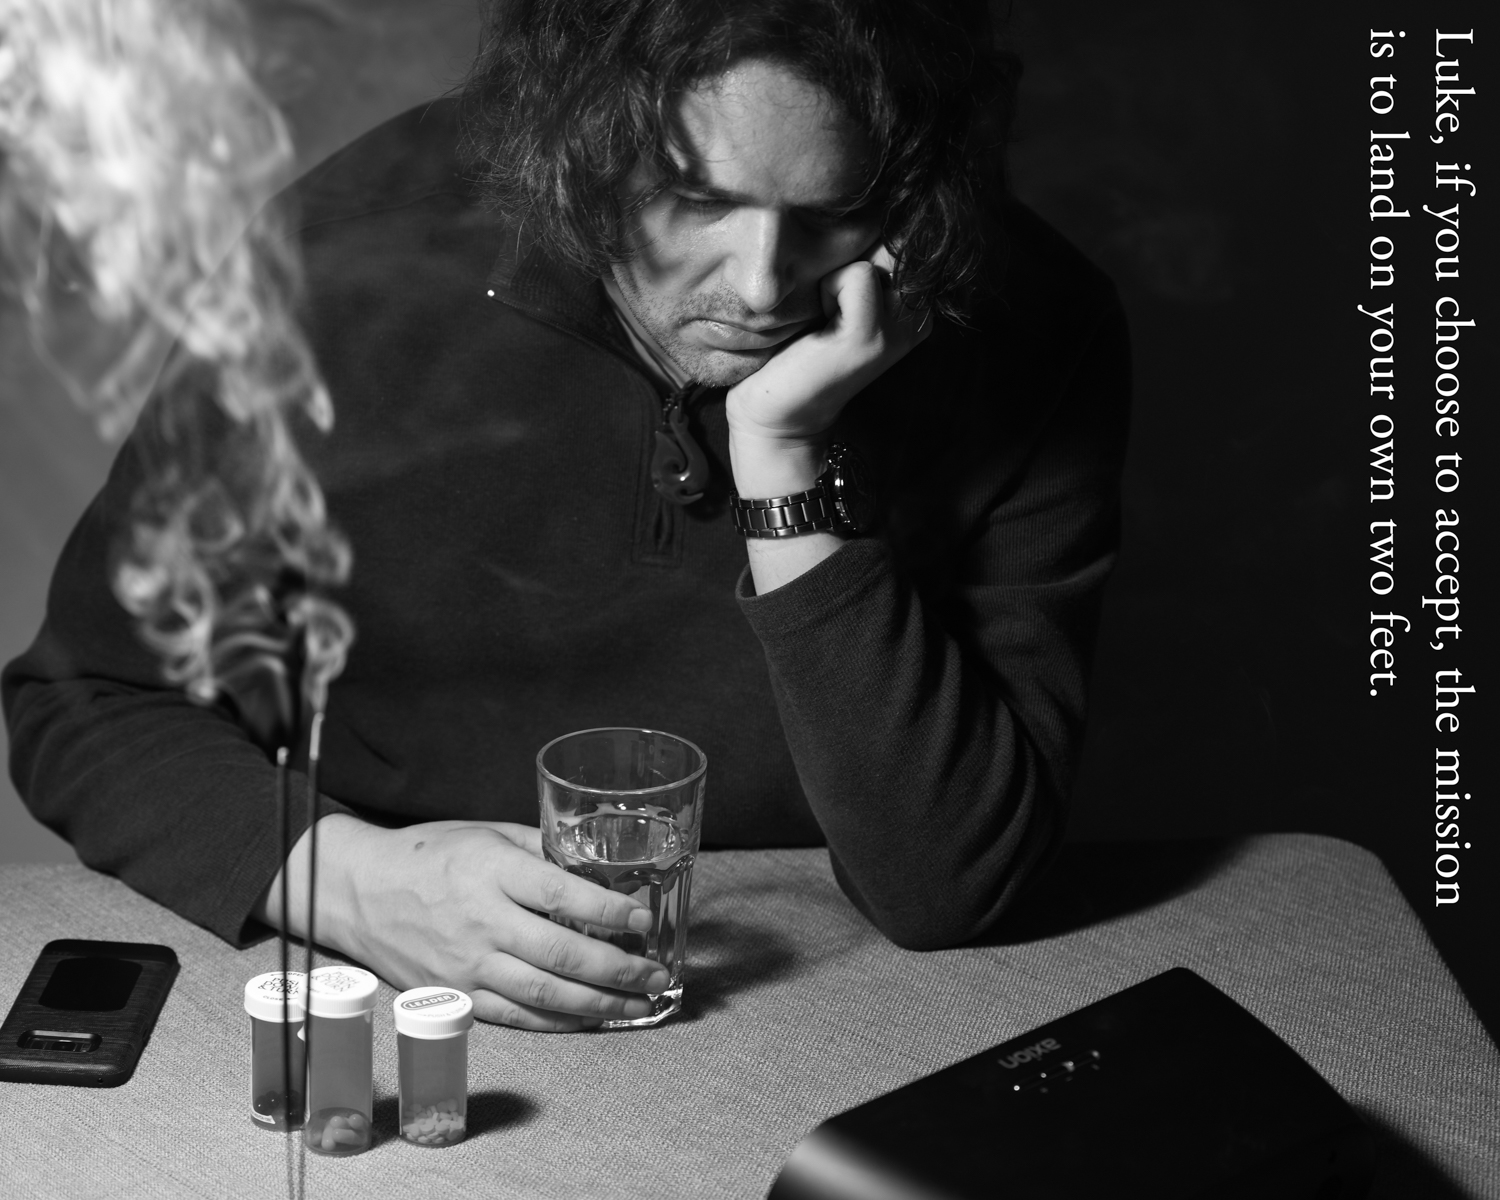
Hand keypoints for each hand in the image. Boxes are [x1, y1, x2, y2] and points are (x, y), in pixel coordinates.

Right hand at [259, 814, 670, 1030]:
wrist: (357, 891)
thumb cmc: (427, 854)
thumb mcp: (486, 833)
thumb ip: (540, 849)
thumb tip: (595, 864)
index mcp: (491, 871)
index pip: (562, 894)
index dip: (609, 911)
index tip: (643, 919)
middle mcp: (481, 921)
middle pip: (561, 952)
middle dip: (618, 968)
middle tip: (656, 974)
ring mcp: (466, 965)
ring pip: (543, 993)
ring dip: (599, 1003)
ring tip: (638, 1004)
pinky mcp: (454, 995)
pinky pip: (514, 1016)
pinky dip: (557, 1022)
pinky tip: (591, 1019)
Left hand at [725, 244, 932, 450]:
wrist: (776, 408)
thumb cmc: (796, 343)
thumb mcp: (837, 290)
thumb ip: (863, 253)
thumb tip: (875, 202)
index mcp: (916, 301)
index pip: (905, 230)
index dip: (866, 238)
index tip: (837, 283)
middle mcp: (918, 313)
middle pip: (895, 236)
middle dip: (854, 251)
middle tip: (828, 300)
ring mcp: (900, 326)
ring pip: (878, 252)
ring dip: (838, 271)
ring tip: (823, 310)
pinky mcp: (870, 337)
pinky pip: (856, 275)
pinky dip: (829, 287)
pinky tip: (820, 319)